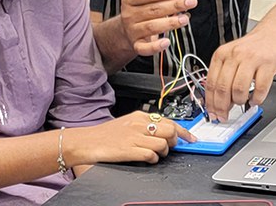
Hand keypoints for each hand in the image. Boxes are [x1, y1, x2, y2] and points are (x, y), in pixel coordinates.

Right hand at [69, 111, 195, 165]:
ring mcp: (134, 137)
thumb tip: (163, 132)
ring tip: (156, 155)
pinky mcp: (129, 150)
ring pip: (163, 143)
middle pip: (170, 131)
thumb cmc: (104, 135)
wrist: (85, 142)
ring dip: (164, 153)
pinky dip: (153, 159)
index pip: (168, 121)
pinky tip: (147, 159)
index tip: (190, 138)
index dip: (183, 131)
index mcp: (139, 116)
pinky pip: (151, 155)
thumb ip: (144, 125)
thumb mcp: (126, 123)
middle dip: (175, 141)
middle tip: (170, 148)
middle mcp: (138, 124)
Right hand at [118, 0, 197, 56]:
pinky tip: (167, 42)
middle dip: (174, 5)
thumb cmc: (143, 11)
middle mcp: (129, 15)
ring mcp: (132, 31)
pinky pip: (145, 48)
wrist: (128, 31)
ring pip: (152, 27)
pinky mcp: (136, 45)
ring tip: (185, 19)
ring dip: (170, 23)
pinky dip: (156, 46)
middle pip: (153, 9)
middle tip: (190, 2)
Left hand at [204, 27, 275, 120]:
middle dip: (222, 107)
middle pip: (223, 88)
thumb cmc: (252, 48)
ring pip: (239, 89)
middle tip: (225, 115)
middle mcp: (234, 55)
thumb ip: (223, 75)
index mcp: (221, 54)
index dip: (210, 102)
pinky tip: (255, 99)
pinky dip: (257, 99)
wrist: (272, 33)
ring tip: (242, 102)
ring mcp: (251, 59)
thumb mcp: (231, 56)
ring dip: (240, 102)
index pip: (211, 83)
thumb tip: (216, 100)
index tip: (212, 113)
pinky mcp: (268, 64)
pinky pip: (260, 88)